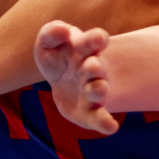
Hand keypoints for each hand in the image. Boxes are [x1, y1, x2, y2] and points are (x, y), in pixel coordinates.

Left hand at [34, 20, 119, 134]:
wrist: (62, 81)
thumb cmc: (57, 56)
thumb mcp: (47, 43)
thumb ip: (51, 33)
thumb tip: (64, 31)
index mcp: (84, 48)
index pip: (94, 40)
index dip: (96, 39)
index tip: (99, 38)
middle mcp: (92, 69)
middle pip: (97, 67)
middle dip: (95, 67)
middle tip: (92, 65)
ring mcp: (92, 91)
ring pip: (99, 90)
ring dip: (99, 89)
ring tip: (98, 89)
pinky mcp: (89, 112)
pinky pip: (99, 118)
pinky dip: (105, 122)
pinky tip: (111, 128)